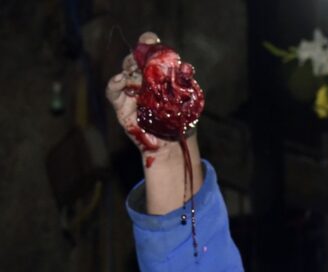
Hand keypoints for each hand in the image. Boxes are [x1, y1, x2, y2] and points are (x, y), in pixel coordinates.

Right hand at [106, 31, 202, 212]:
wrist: (173, 146)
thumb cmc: (181, 123)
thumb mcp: (188, 101)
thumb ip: (185, 83)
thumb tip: (186, 67)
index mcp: (158, 72)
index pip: (150, 49)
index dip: (148, 41)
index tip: (151, 41)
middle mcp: (143, 78)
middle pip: (134, 57)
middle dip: (138, 54)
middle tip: (145, 59)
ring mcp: (131, 91)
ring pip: (124, 70)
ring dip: (129, 67)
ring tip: (138, 75)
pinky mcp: (121, 105)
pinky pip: (112, 90)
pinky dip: (115, 83)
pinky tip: (122, 81)